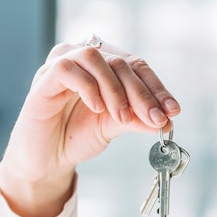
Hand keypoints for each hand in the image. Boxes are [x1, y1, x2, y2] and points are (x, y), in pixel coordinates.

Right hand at [0, 39, 180, 216]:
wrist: (47, 159)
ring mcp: (62, 64)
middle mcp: (84, 58)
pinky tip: (97, 108)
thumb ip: (138, 119)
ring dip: (115, 89)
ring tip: (121, 117)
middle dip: (142, 93)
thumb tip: (168, 119)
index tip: (173, 110)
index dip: (157, 87)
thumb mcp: (116, 126)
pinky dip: (88, 87)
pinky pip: (67, 69)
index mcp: (105, 65)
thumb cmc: (78, 135)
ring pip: (96, 58)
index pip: (137, 66)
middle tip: (154, 118)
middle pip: (121, 62)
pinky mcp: (43, 78)